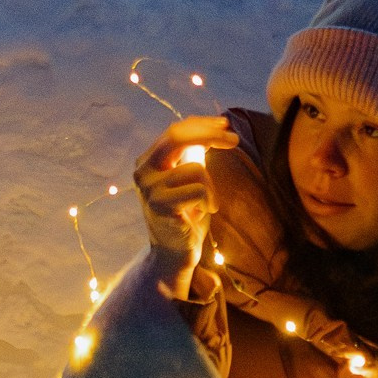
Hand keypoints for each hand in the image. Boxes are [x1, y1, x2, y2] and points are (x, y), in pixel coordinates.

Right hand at [134, 114, 234, 267]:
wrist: (174, 253)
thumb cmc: (186, 214)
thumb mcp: (188, 179)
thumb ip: (192, 155)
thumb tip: (216, 128)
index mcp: (147, 161)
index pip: (175, 132)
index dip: (202, 125)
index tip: (225, 124)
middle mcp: (142, 171)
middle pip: (177, 137)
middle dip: (209, 134)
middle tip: (234, 139)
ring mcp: (149, 188)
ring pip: (196, 169)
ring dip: (211, 188)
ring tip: (206, 205)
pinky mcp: (160, 205)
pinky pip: (199, 190)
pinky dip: (208, 201)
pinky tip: (199, 215)